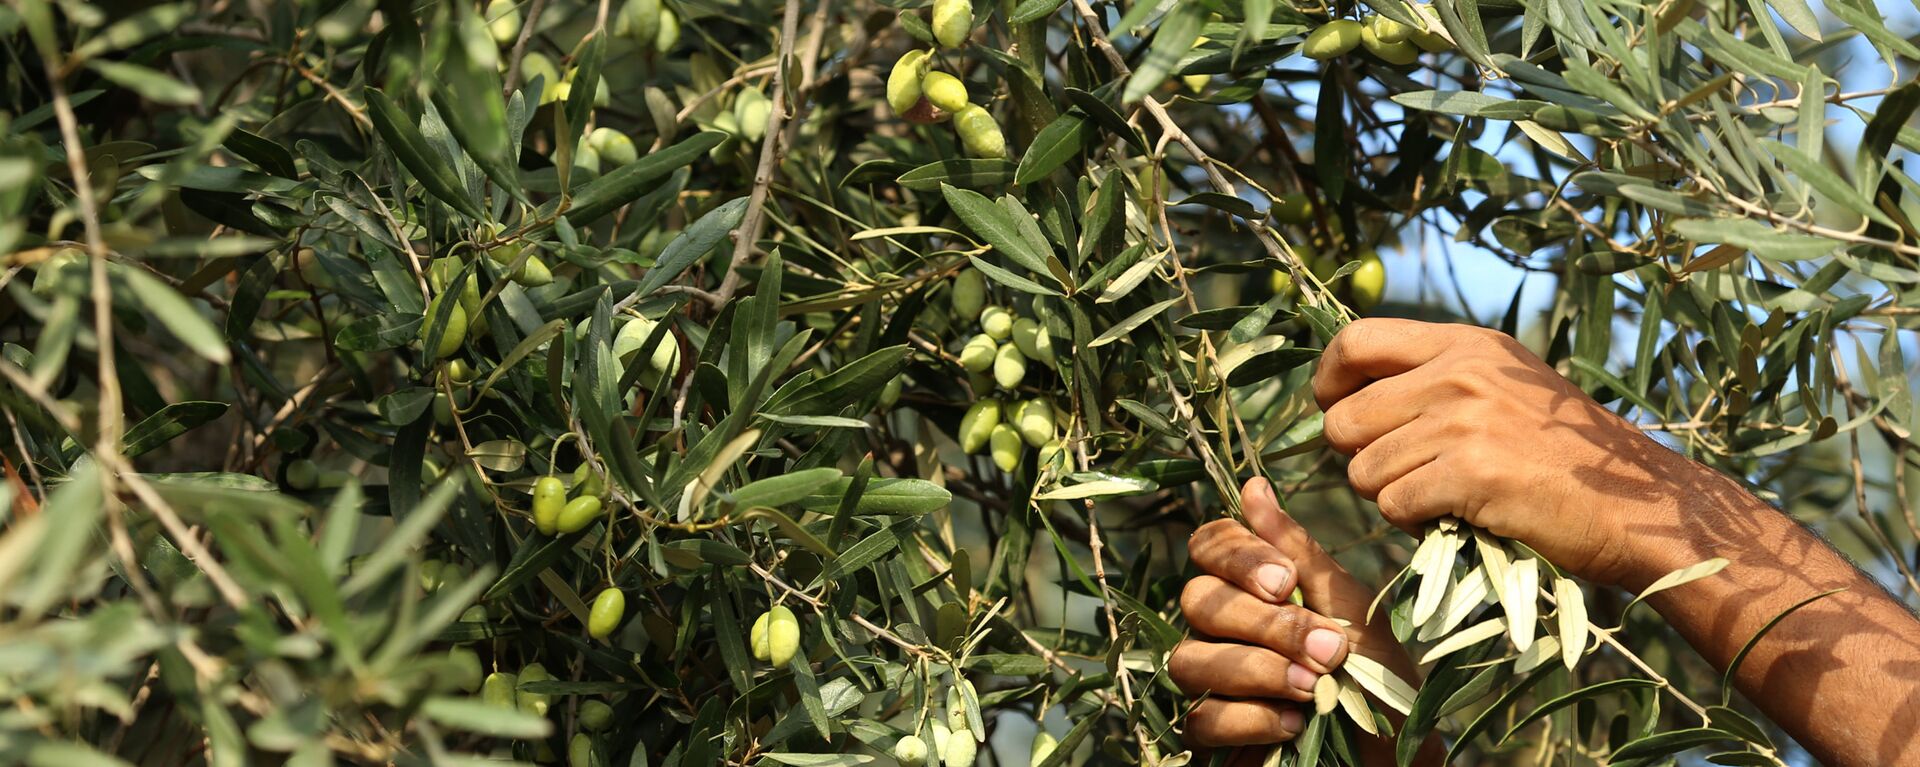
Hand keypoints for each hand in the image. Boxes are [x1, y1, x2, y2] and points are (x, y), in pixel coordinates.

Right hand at [1172, 477, 1427, 760]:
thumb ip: (1298, 551)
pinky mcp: (1214, 734)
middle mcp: (1222, 628)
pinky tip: (1294, 723)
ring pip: (1189, 658)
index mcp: (1252, 587)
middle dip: (1262, 622)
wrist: (1402, 750)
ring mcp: (1213, 682)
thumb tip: (1252, 486)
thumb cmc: (1381, 674)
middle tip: (1324, 645)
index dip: (1237, 557)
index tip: (1286, 581)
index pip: (1208, 546)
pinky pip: (1201, 718)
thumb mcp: (1350, 604)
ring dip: (1256, 669)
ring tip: (1313, 687)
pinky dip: (1249, 718)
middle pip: (1197, 600)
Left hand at [1313, 318, 1708, 588]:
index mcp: (1465, 344)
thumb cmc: (1565, 453)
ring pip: (1362, 470)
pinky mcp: (1472, 474)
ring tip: (1441, 497)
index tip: (1333, 408)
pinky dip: (1414, 523)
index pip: (1355, 340)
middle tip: (1403, 474)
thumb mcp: (1505, 385)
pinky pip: (1394, 504)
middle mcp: (1460, 374)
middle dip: (1358, 457)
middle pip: (1344, 419)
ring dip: (1390, 496)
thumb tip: (1350, 393)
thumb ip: (1436, 376)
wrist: (1637, 503)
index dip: (1328, 380)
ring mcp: (1465, 422)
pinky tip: (1455, 517)